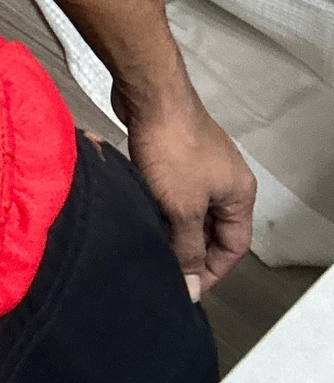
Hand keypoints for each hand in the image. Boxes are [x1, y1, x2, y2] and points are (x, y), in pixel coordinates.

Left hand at [113, 83, 256, 297]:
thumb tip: (193, 285)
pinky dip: (162, 205)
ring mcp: (201, 164)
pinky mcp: (177, 152)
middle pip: (213, 229)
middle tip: (167, 269)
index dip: (213, 270)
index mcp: (239, 193)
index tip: (189, 287)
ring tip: (152, 245)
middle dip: (191, 250)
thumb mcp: (183, 208)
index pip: (234, 246)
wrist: (149, 95)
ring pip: (191, 210)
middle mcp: (226, 178)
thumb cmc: (172, 146)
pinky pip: (175, 191)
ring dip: (174, 227)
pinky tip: (143, 214)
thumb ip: (188, 249)